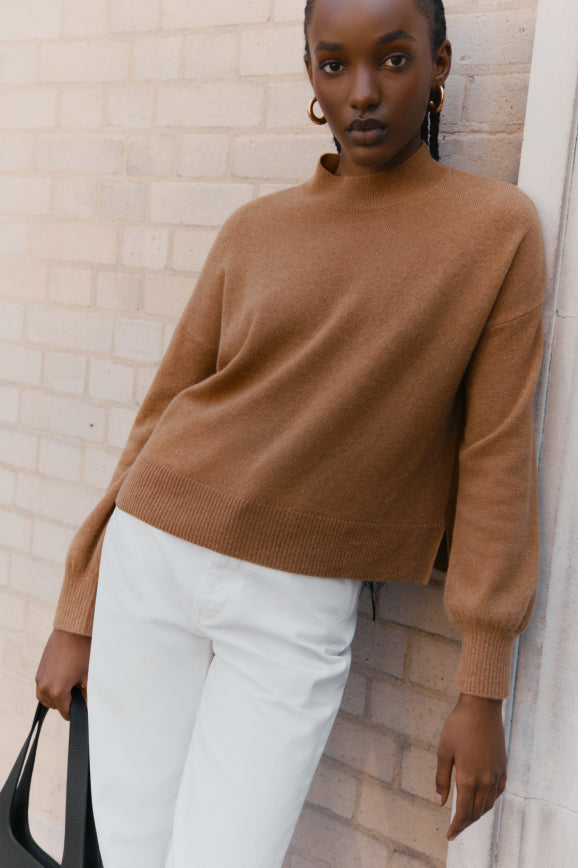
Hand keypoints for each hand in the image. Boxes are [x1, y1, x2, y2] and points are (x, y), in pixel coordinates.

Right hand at [35, 628, 90, 720]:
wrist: (71, 631)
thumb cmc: (82, 652)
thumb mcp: (88, 676)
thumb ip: (88, 696)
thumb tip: (89, 709)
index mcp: (57, 691)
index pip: (66, 713)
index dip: (76, 711)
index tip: (84, 704)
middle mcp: (44, 687)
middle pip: (55, 707)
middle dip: (66, 703)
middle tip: (79, 690)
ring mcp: (40, 679)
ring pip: (46, 698)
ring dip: (57, 697)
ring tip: (71, 684)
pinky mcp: (39, 671)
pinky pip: (43, 688)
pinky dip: (51, 688)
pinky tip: (64, 677)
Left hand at [436, 693, 506, 840]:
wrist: (481, 707)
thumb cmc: (458, 726)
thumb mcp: (443, 751)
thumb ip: (441, 779)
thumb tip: (439, 803)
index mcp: (469, 778)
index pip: (464, 812)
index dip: (457, 826)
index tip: (449, 835)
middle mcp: (486, 780)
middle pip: (477, 812)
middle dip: (465, 823)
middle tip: (455, 829)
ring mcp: (497, 774)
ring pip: (488, 804)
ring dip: (477, 814)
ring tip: (467, 817)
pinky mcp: (503, 766)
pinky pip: (498, 792)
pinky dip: (489, 801)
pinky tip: (482, 800)